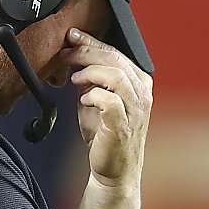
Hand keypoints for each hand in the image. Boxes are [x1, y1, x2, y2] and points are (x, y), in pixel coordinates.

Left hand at [64, 30, 151, 190]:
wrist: (112, 172)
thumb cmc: (105, 137)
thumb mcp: (94, 101)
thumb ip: (88, 79)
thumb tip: (73, 57)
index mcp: (138, 82)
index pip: (115, 52)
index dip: (92, 41)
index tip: (72, 36)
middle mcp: (141, 93)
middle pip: (115, 59)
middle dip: (87, 51)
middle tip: (66, 51)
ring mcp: (135, 109)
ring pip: (115, 75)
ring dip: (90, 71)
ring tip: (75, 78)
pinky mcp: (123, 125)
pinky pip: (110, 101)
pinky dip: (93, 95)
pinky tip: (83, 99)